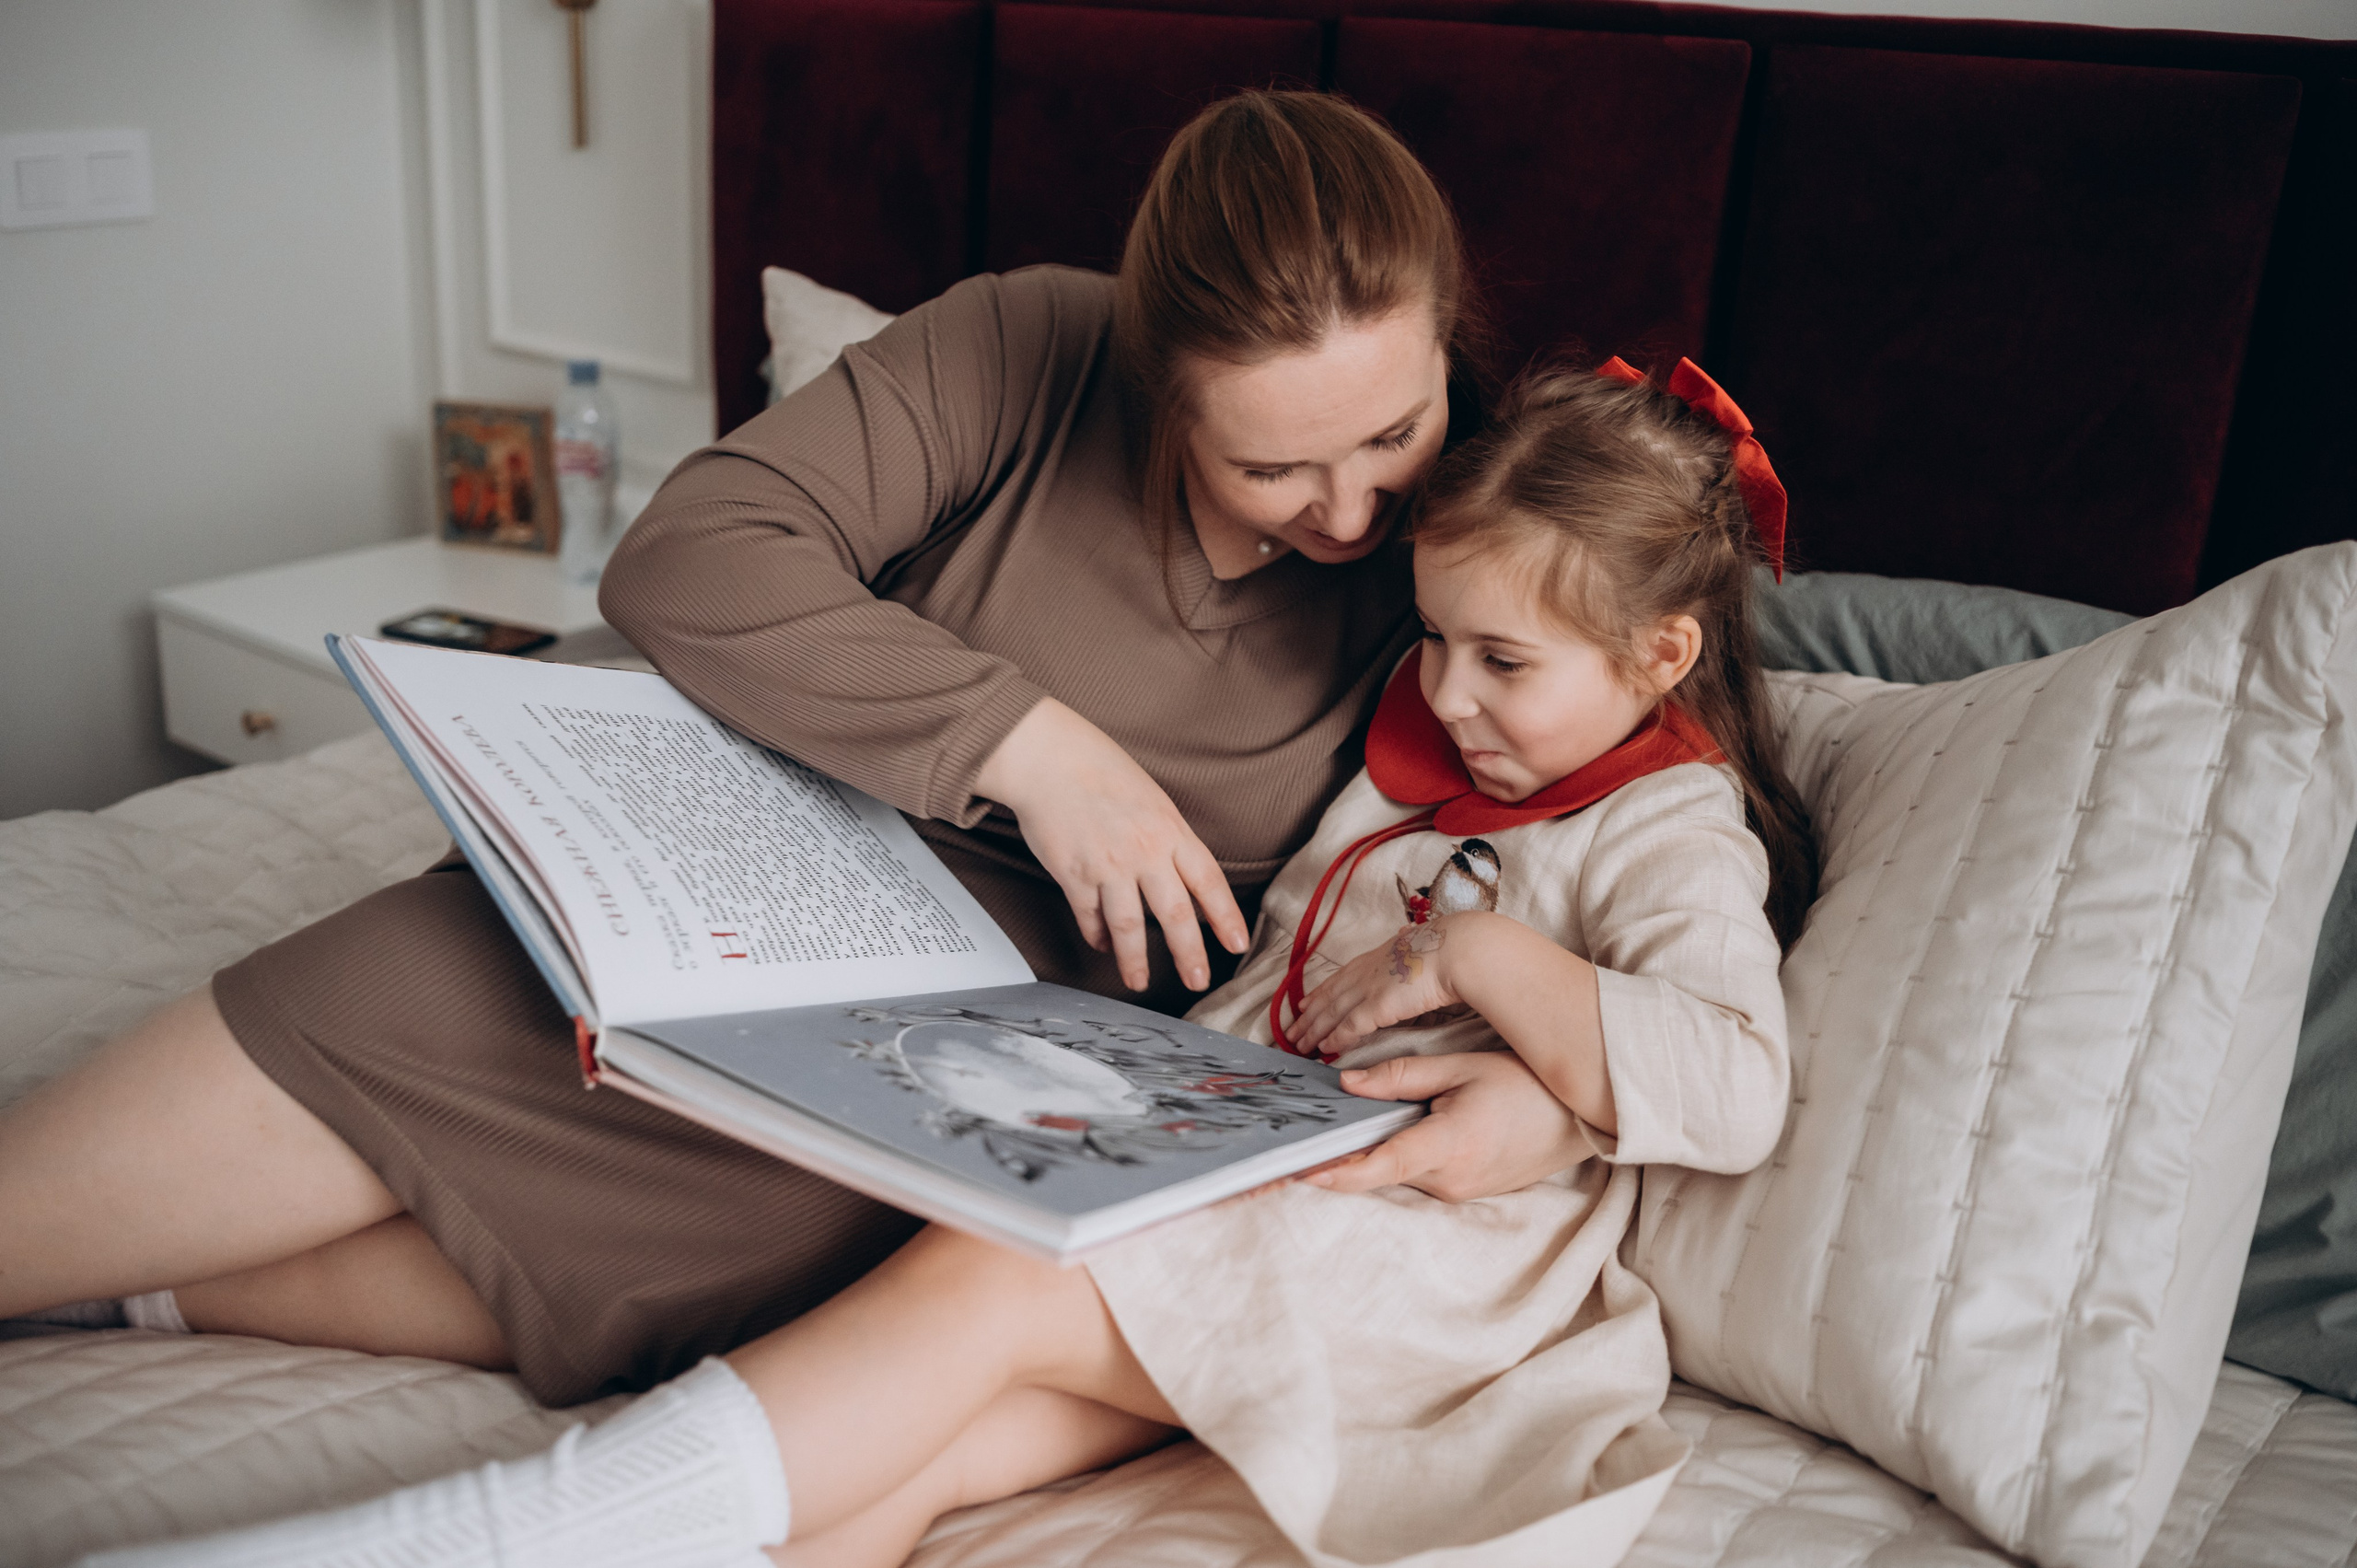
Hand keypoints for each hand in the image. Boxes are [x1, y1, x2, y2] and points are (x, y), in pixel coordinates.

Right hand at [975, 698, 1247, 990]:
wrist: (1050, 758)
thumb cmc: (1101, 771)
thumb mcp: (1153, 801)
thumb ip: (1170, 840)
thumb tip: (1185, 880)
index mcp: (1170, 831)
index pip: (1208, 882)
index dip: (1225, 918)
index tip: (1236, 944)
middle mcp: (1144, 852)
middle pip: (1175, 915)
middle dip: (1189, 955)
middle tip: (1197, 980)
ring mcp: (1108, 866)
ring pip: (1130, 927)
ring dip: (1135, 960)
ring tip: (1139, 980)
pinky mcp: (1074, 875)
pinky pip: (1089, 917)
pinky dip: (1097, 935)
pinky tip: (1103, 944)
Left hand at [1288, 918, 1462, 1060]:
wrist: (1456, 949)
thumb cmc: (1448, 947)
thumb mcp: (1420, 942)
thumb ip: (1408, 946)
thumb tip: (1406, 935)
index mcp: (1378, 956)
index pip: (1342, 976)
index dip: (1321, 990)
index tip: (1306, 1001)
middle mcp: (1367, 971)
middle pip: (1329, 995)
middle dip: (1309, 1014)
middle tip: (1291, 1029)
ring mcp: (1370, 988)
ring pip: (1332, 1013)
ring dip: (1313, 1030)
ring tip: (1298, 1044)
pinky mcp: (1378, 1007)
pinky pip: (1349, 1026)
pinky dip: (1335, 1038)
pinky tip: (1324, 1049)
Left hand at [1302, 1051, 1589, 1202]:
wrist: (1579, 1119)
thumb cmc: (1525, 1085)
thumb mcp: (1460, 1068)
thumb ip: (1400, 1076)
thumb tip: (1346, 1084)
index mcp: (1449, 1145)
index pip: (1382, 1166)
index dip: (1339, 1173)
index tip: (1303, 1171)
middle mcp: (1451, 1179)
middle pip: (1382, 1169)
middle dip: (1349, 1152)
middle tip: (1311, 1133)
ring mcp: (1460, 1191)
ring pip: (1401, 1172)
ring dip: (1382, 1148)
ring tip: (1360, 1117)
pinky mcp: (1466, 1193)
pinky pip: (1422, 1174)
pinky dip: (1406, 1154)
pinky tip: (1405, 1127)